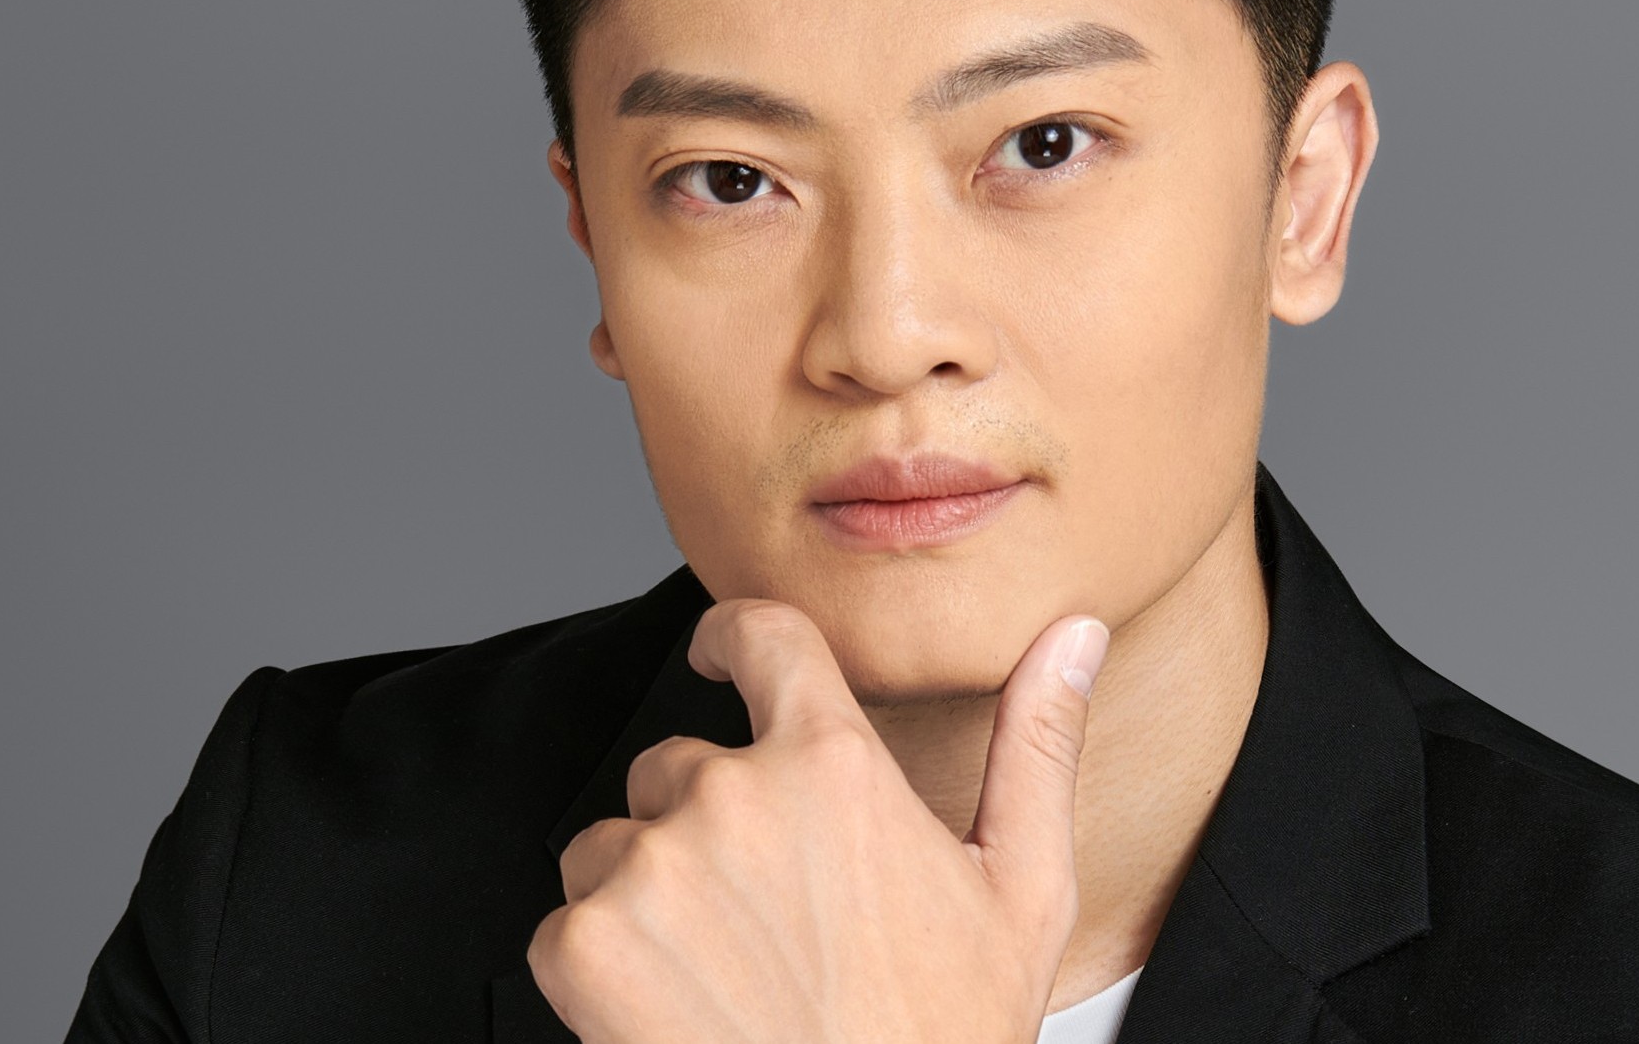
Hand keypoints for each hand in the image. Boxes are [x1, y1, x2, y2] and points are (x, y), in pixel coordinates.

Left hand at [527, 600, 1110, 1043]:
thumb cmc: (947, 1039)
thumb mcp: (1024, 894)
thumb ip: (1036, 746)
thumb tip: (1074, 635)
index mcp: (834, 765)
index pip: (763, 637)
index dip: (732, 635)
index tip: (717, 652)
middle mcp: (732, 798)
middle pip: (676, 766)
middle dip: (705, 826)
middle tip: (768, 921)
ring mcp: (650, 869)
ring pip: (614, 844)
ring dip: (649, 893)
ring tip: (724, 975)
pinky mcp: (583, 946)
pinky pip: (564, 921)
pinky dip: (601, 965)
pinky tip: (675, 1012)